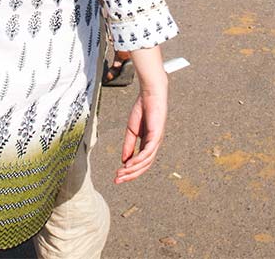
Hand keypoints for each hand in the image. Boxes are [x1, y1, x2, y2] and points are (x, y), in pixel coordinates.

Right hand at [117, 50, 167, 183]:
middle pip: (143, 166)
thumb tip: (124, 161)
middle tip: (117, 180)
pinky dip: (138, 160)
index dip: (129, 171)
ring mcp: (156, 141)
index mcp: (148, 144)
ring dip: (133, 170)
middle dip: (130, 175)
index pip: (140, 162)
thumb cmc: (143, 109)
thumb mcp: (131, 130)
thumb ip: (129, 145)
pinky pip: (147, 152)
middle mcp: (154, 145)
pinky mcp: (157, 135)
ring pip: (146, 162)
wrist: (150, 93)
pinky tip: (128, 165)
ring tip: (120, 174)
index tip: (117, 176)